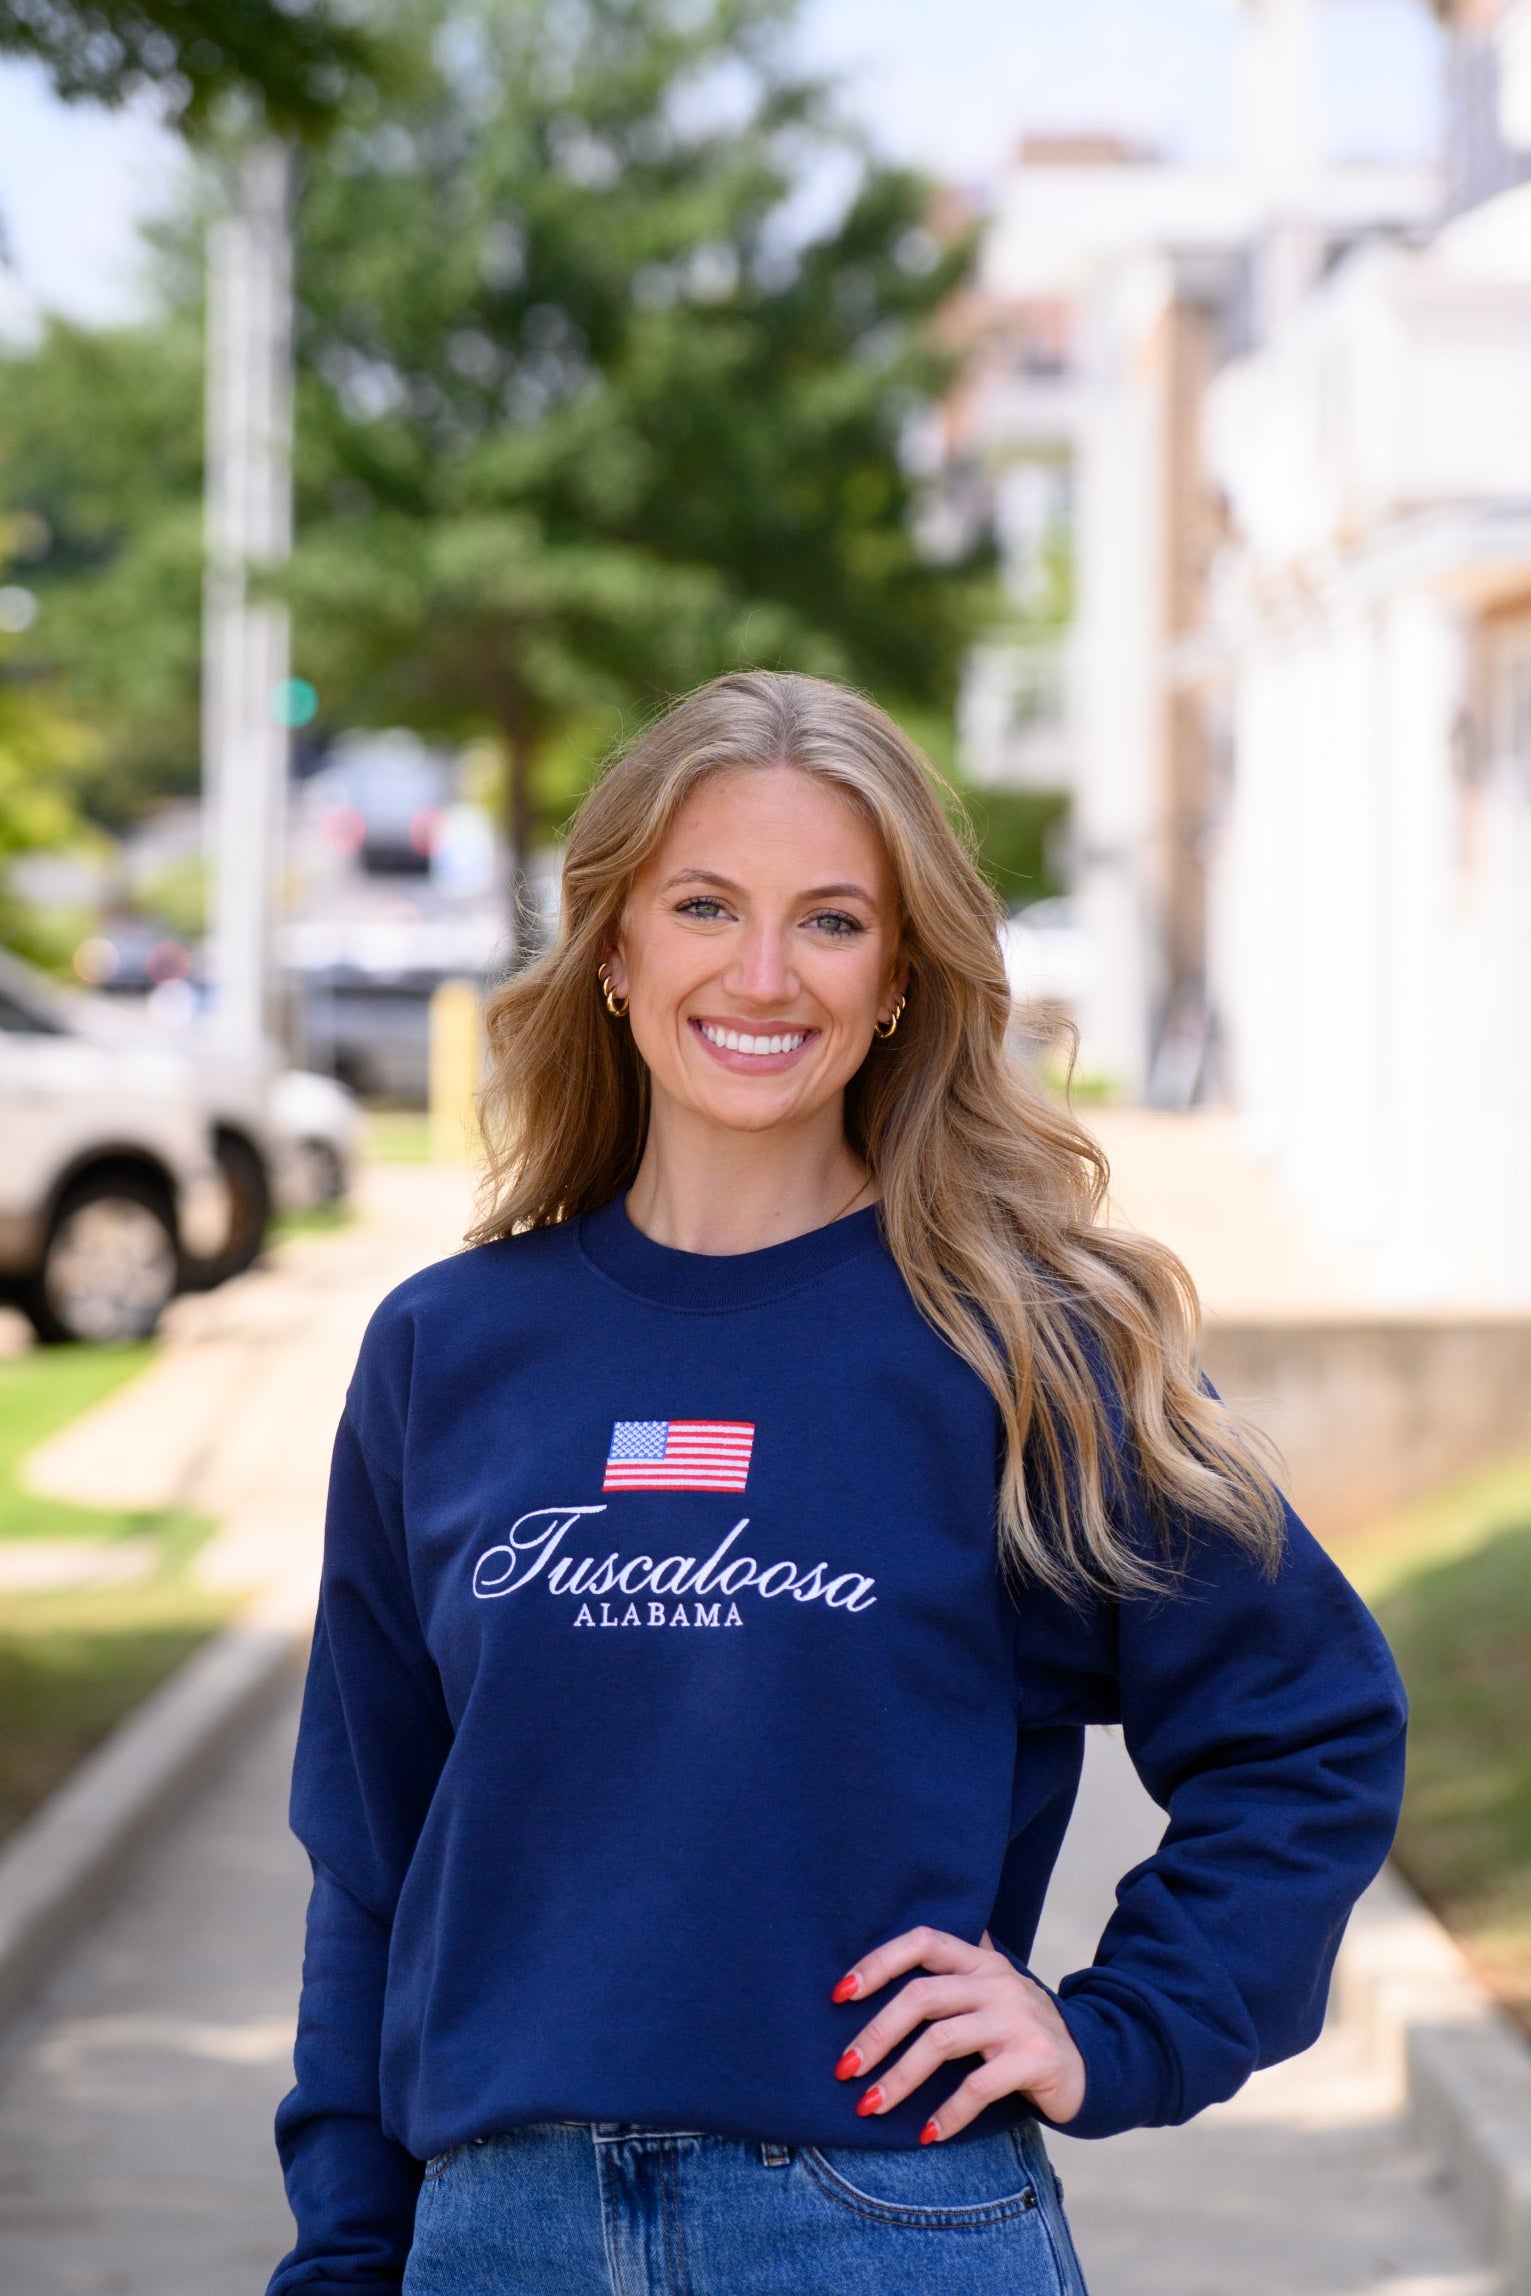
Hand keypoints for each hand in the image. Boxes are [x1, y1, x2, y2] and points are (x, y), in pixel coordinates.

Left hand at [830, 1926, 1085, 2140]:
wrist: (1093, 2064)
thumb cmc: (1022, 2030)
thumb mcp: (991, 1992)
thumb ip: (952, 1975)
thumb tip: (883, 1967)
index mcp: (981, 1960)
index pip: (923, 1942)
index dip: (878, 1962)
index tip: (839, 1994)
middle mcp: (997, 1982)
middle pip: (922, 1998)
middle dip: (875, 2034)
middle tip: (844, 2070)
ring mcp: (1018, 2019)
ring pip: (942, 2041)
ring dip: (899, 2078)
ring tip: (870, 2106)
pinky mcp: (1035, 2059)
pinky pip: (979, 2085)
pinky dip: (948, 2112)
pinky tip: (926, 2134)